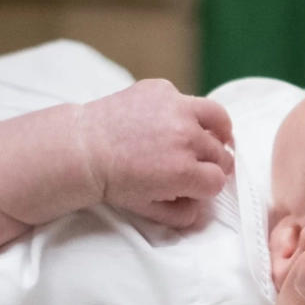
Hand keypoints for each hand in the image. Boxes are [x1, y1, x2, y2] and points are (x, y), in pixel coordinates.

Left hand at [78, 80, 233, 228]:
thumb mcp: (148, 209)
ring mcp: (176, 109)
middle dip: (212, 164)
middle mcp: (186, 137)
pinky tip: (169, 121)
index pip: (218, 181)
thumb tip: (202, 209)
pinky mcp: (163, 89)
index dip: (208, 186)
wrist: (83, 149)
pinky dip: (184, 112)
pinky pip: (188, 100)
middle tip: (198, 165)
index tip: (198, 185)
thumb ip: (182, 215)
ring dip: (217, 132)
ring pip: (219, 119)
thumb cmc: (113, 181)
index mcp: (184, 171)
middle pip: (221, 154)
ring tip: (211, 136)